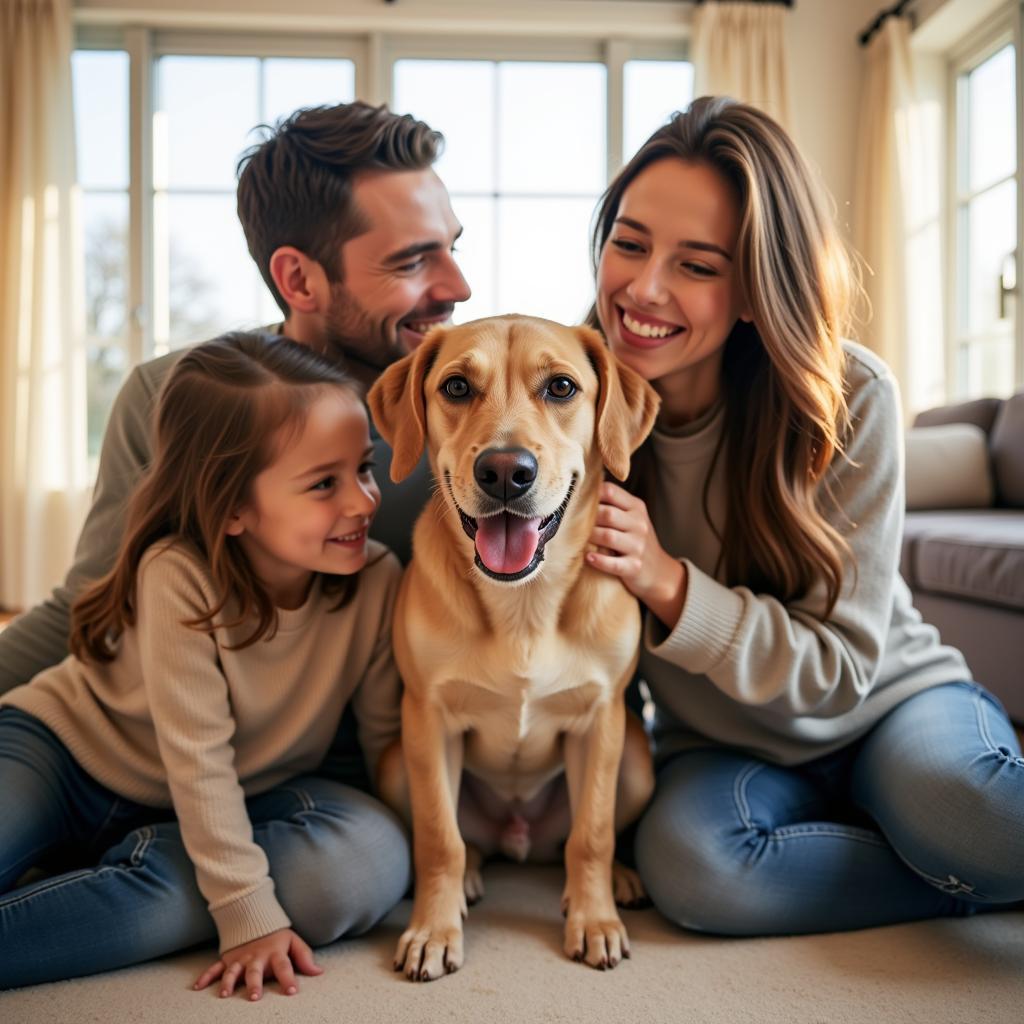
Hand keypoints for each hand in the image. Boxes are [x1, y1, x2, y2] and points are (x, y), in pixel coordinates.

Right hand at [193, 928, 322, 1000]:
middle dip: (255, 983)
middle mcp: (257, 957)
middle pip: (256, 971)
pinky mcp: (228, 959)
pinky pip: (215, 968)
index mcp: (275, 953)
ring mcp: (240, 958)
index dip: (289, 978)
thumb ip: (305, 957)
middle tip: (254, 997)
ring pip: (234, 971)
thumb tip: (319, 973)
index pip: (285, 966)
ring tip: (225, 994)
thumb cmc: (277, 936)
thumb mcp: (294, 942)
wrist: (255, 917)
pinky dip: (206, 977)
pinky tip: (198, 987)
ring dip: (229, 982)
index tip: (292, 992)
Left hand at [586, 481, 686, 627]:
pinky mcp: (634, 567)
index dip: (591, 494)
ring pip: (608, 537)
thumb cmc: (636, 540)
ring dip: (590, 538)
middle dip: (588, 518)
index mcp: (636, 507)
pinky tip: (588, 557)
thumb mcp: (632, 518)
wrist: (659, 571)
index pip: (611, 491)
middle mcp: (639, 524)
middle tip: (572, 523)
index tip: (577, 501)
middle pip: (607, 514)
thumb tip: (581, 491)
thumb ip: (613, 505)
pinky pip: (613, 563)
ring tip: (578, 539)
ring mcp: (638, 546)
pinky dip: (599, 560)